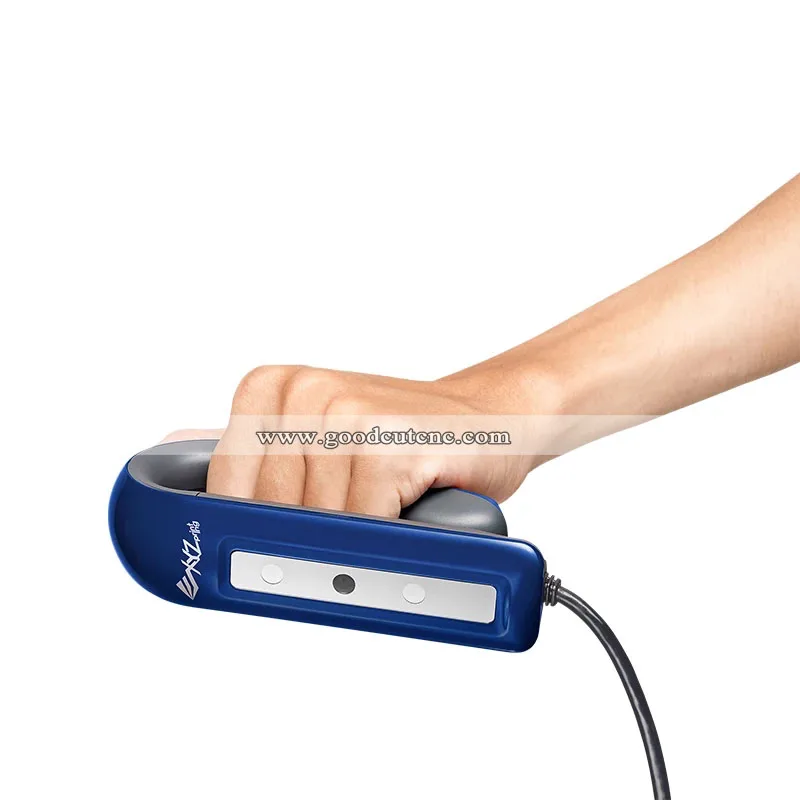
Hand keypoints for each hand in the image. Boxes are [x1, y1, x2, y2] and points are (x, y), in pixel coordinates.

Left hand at [202, 365, 546, 516]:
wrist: (488, 417)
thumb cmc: (404, 435)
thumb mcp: (320, 432)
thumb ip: (256, 448)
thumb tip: (175, 455)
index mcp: (273, 388)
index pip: (226, 485)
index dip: (249, 529)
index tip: (273, 549)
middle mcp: (305, 392)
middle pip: (270, 510)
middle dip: (307, 537)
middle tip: (346, 530)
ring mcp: (347, 414)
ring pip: (317, 522)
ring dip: (351, 537)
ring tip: (381, 513)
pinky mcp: (389, 444)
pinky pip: (362, 524)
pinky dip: (383, 534)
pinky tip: (404, 509)